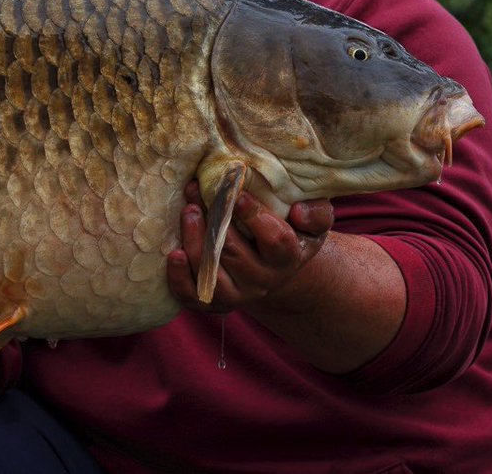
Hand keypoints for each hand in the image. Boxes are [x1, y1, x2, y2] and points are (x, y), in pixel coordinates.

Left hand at [166, 182, 332, 313]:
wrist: (274, 266)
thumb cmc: (291, 230)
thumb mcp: (312, 221)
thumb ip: (317, 213)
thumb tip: (299, 211)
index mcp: (288, 257)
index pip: (275, 240)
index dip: (255, 216)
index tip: (237, 193)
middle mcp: (263, 280)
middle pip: (234, 253)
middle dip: (214, 220)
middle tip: (198, 189)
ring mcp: (237, 294)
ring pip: (211, 274)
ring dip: (195, 242)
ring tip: (188, 211)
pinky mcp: (213, 302)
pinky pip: (193, 296)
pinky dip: (180, 277)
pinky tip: (175, 253)